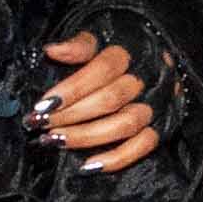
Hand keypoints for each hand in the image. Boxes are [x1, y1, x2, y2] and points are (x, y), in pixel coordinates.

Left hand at [30, 30, 166, 172]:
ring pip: (125, 124)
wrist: (156, 57)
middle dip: (71, 115)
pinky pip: (143, 146)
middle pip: (110, 99)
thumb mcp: (98, 35)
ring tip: (55, 140)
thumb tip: (51, 51)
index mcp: (129, 52)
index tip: (44, 104)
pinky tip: (88, 166)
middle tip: (40, 124)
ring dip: (86, 136)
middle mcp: (146, 79)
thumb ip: (78, 44)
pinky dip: (116, 159)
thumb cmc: (116, 50)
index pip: (103, 69)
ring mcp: (156, 104)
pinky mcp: (163, 126)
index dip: (73, 88)